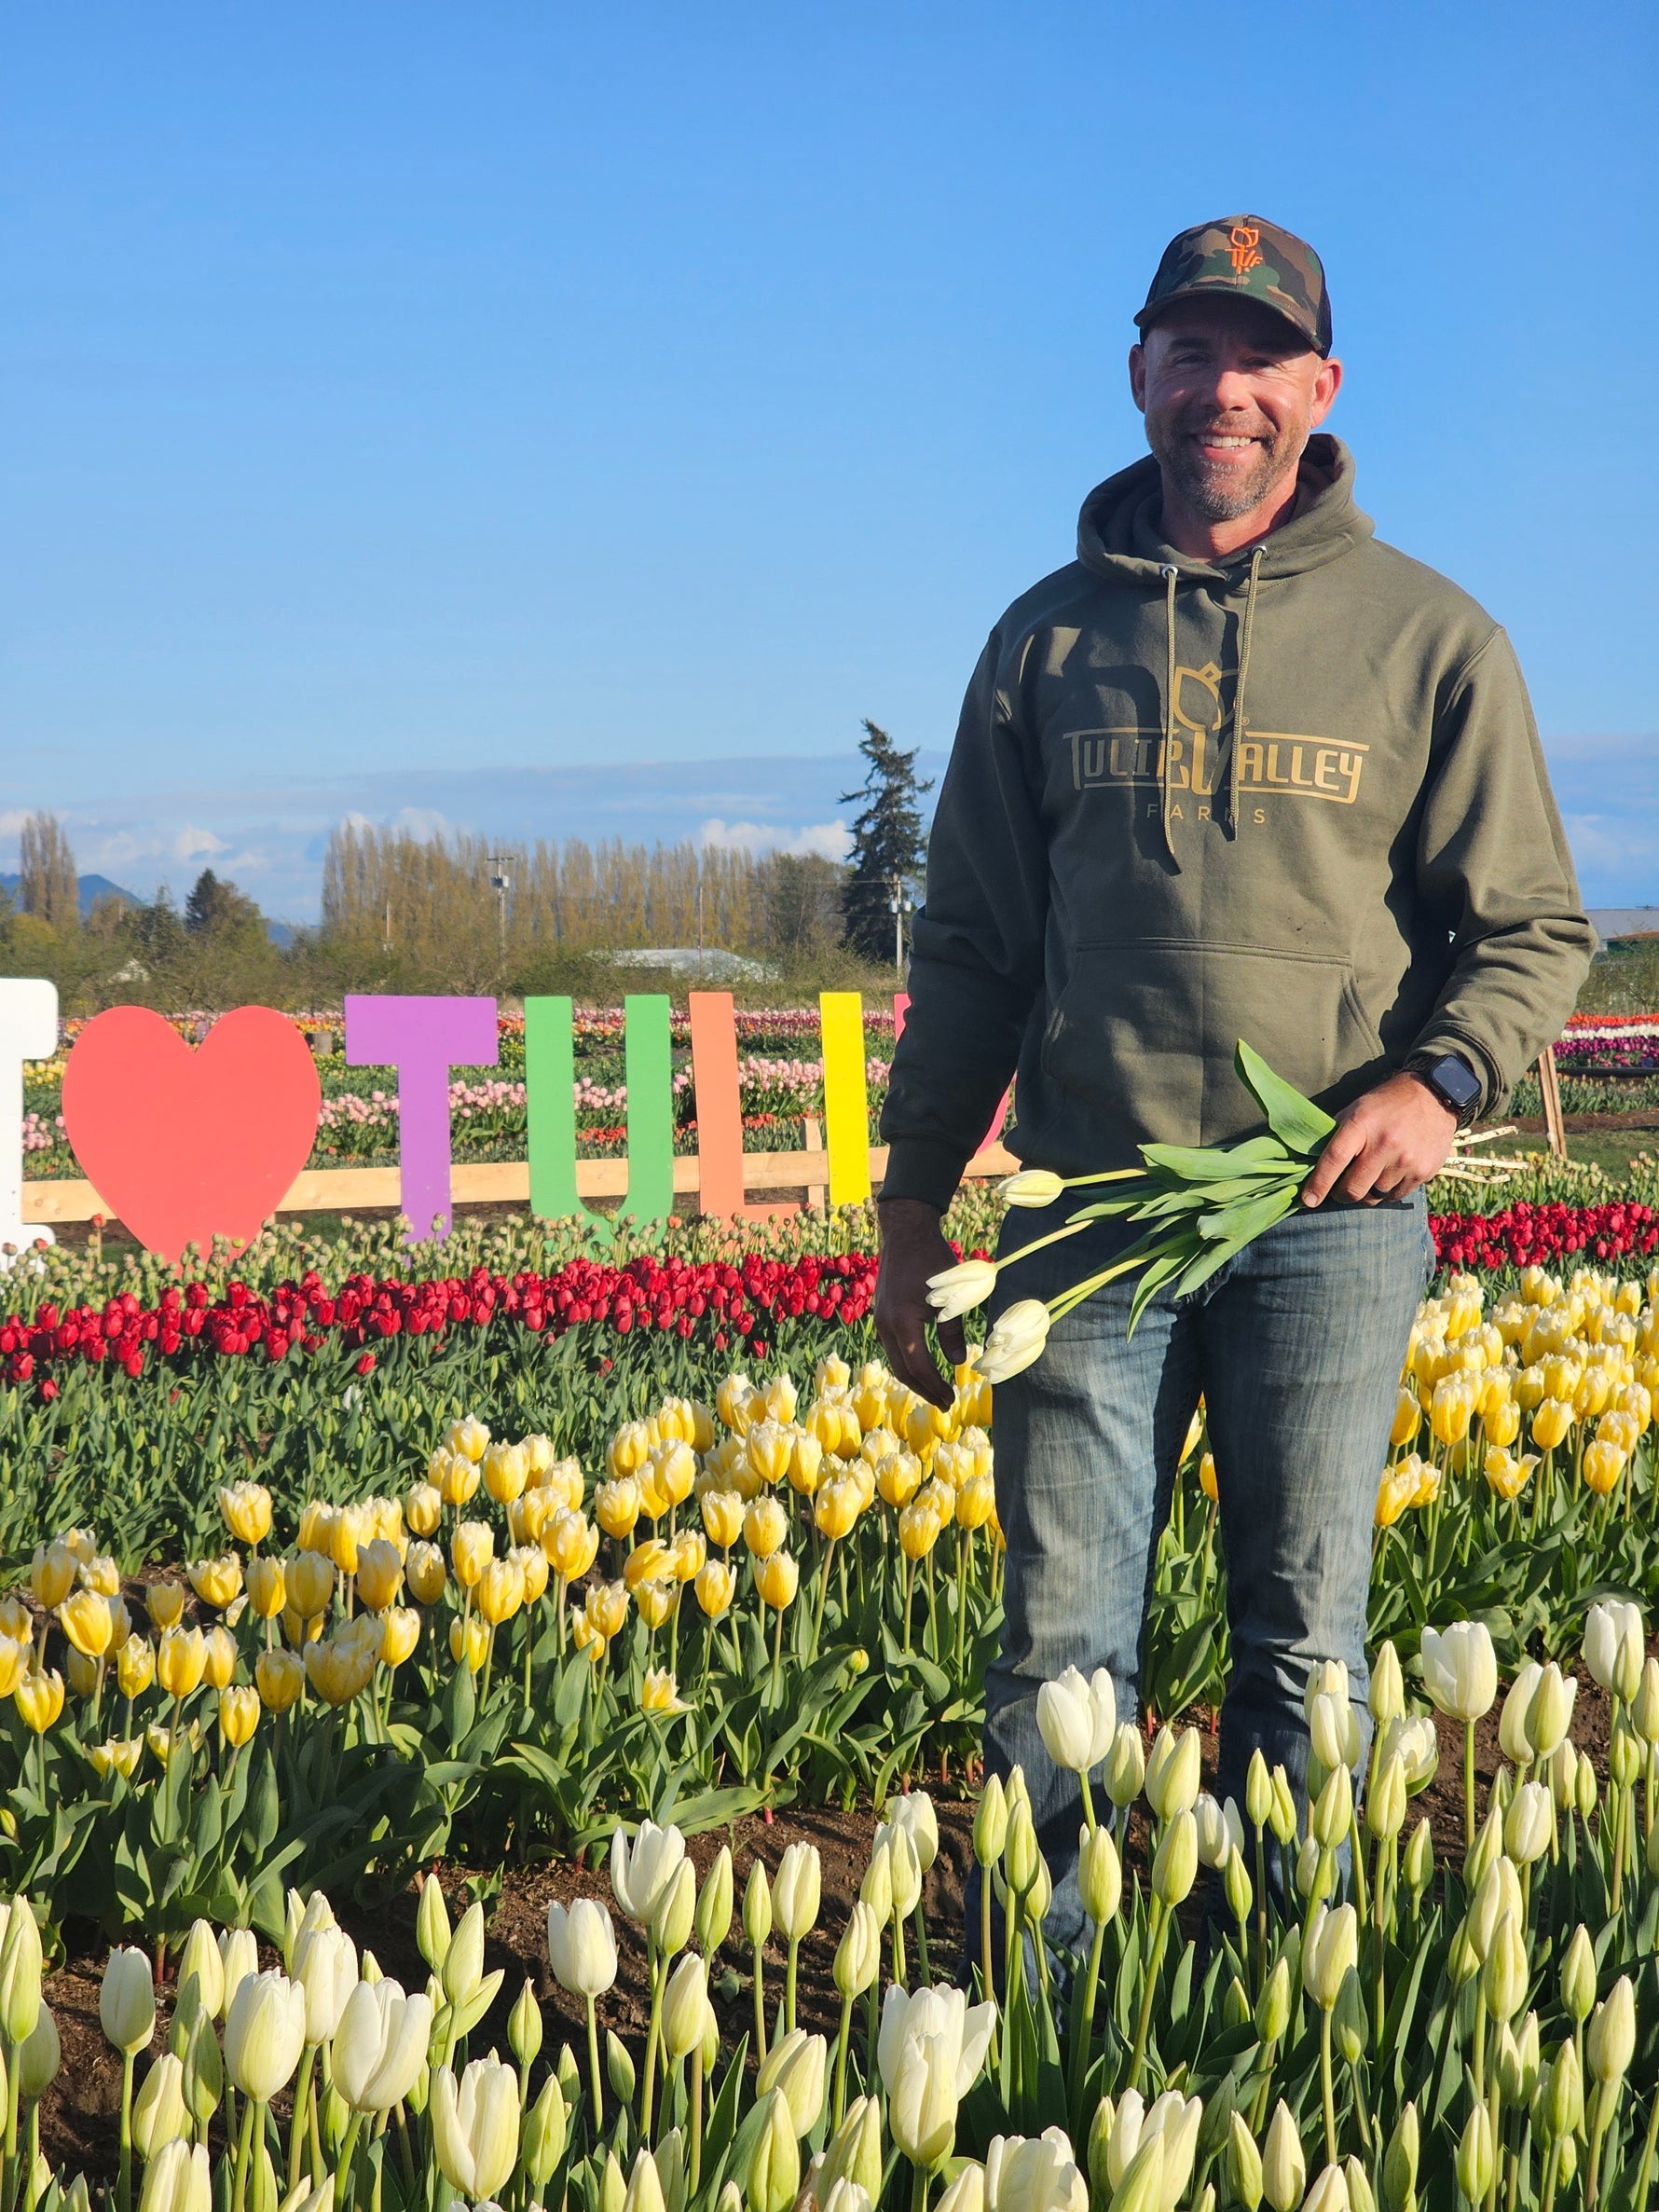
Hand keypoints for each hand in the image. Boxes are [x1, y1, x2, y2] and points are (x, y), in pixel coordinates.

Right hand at [875, 1197, 965, 1409]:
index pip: (918, 1366)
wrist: (905, 1233)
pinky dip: (909, 1362)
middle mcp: (885, 1325)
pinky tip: (923, 1367)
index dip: (935, 1386)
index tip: (952, 1399)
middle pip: (902, 1370)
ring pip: (896, 1360)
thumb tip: (958, 1362)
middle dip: (924, 1390)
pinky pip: (894, 1347)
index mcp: (902, 1322)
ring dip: (916, 1379)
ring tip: (936, 1391)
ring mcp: (881, 1320)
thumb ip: (953, 1330)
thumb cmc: (932, 1259)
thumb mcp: (950, 1295)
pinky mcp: (883, 1314)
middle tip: (945, 1404)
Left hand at [1300, 1070, 1459, 1207]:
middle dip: (1341, 1194)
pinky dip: (1387, 1191)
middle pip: (1353, 1188)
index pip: (1334, 1159)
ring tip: (1370, 1174)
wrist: (1434, 1096)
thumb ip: (1336, 1134)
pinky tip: (1390, 1174)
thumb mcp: (1357, 1108)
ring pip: (1374, 1195)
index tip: (1309, 1200)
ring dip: (1367, 1191)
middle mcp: (1384, 1143)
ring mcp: (1405, 1160)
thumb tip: (1313, 1162)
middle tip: (1340, 1190)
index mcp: (1361, 1124)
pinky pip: (1395, 1195)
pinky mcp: (1423, 1171)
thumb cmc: (1386, 1104)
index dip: (1319, 1183)